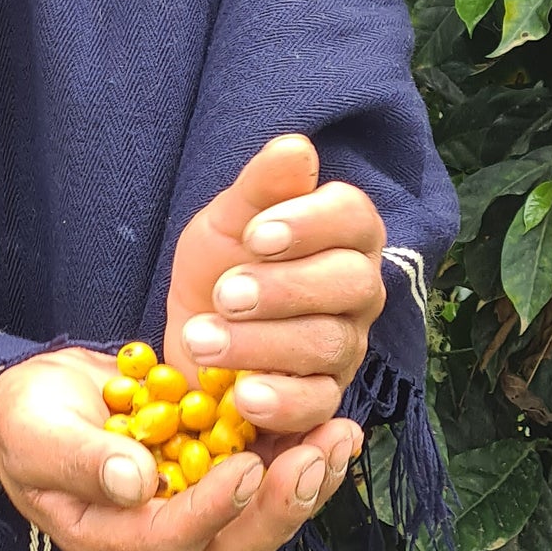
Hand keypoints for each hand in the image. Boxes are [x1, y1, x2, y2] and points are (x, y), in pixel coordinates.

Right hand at [0, 346, 361, 550]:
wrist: (26, 399)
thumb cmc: (21, 420)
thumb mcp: (36, 434)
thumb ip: (81, 459)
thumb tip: (137, 480)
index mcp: (111, 536)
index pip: (174, 536)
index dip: (216, 508)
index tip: (249, 467)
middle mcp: (158, 531)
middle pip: (234, 543)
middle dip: (283, 503)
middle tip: (320, 454)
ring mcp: (185, 500)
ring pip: (257, 513)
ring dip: (302, 478)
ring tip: (340, 435)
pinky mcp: (204, 466)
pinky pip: (258, 470)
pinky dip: (293, 446)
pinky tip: (324, 412)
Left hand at [165, 134, 386, 438]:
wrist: (193, 331)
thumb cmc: (221, 263)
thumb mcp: (227, 219)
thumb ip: (261, 186)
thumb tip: (296, 147)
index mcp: (342, 232)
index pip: (353, 217)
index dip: (309, 224)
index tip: (255, 235)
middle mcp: (358, 288)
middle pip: (350, 283)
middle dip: (283, 289)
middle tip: (226, 293)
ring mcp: (346, 346)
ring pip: (328, 343)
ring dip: (262, 343)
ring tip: (203, 340)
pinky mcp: (326, 397)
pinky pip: (319, 403)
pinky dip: (282, 401)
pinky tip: (242, 395)